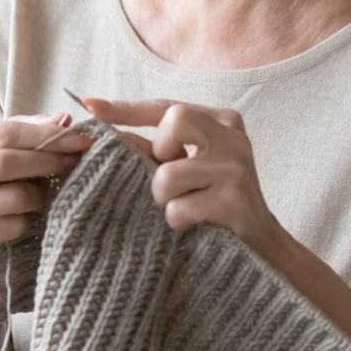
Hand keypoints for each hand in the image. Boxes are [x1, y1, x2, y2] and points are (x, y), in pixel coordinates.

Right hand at [0, 114, 91, 254]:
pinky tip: (29, 212)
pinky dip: (29, 218)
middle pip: (5, 163)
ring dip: (40, 193)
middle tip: (75, 160)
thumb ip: (33, 127)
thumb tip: (64, 121)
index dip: (46, 136)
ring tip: (47, 188)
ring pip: (14, 197)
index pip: (5, 132)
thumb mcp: (7, 140)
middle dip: (48, 161)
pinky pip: (14, 225)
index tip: (79, 139)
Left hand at [84, 98, 286, 260]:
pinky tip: (195, 225)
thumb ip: (155, 150)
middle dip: (159, 154)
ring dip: (165, 200)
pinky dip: (178, 221)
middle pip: (174, 121)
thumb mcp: (189, 166)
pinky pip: (178, 209)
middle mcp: (233, 137)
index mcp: (221, 121)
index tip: (90, 106)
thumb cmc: (215, 200)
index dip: (127, 108)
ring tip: (184, 207)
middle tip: (172, 179)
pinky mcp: (234, 200)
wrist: (260, 244)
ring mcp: (236, 167)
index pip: (167, 107)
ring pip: (167, 175)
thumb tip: (106, 136)